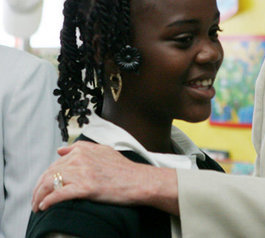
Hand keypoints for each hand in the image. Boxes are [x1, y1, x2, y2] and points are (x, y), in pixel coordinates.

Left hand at [31, 141, 179, 214]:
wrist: (139, 180)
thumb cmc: (124, 169)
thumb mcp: (103, 151)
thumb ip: (81, 148)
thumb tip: (61, 149)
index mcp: (83, 150)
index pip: (55, 164)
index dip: (45, 177)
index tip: (43, 187)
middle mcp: (81, 159)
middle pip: (49, 173)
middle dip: (38, 189)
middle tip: (36, 200)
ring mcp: (83, 173)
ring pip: (50, 183)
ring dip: (39, 196)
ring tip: (37, 206)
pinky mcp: (86, 187)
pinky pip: (59, 194)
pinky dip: (48, 201)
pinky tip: (45, 207)